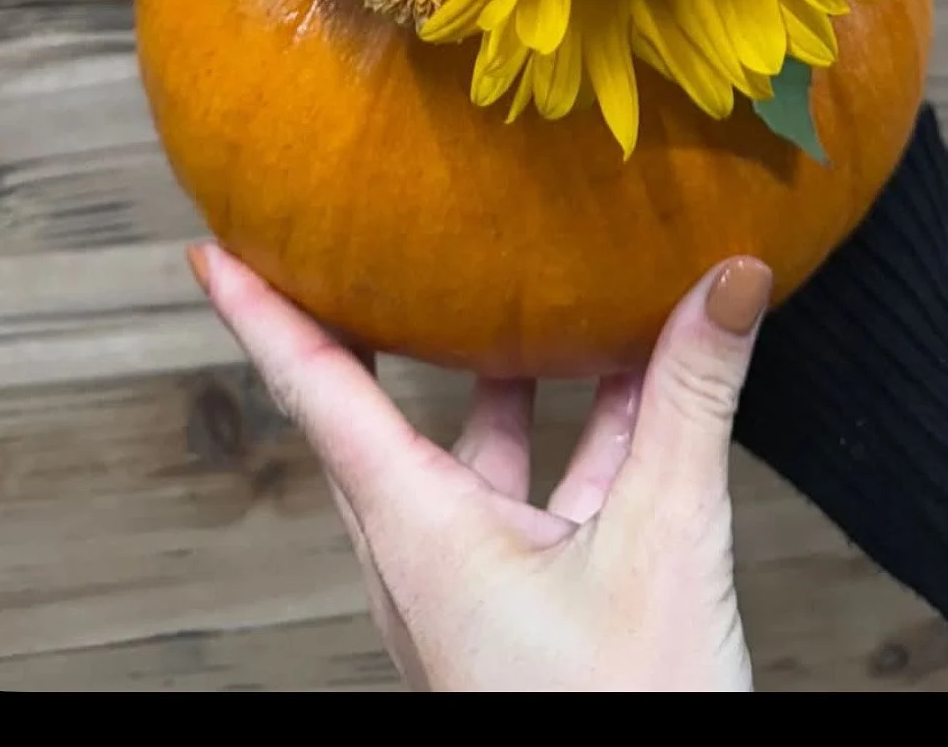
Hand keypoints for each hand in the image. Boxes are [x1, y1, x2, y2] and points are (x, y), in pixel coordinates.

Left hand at [188, 242, 771, 691]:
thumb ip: (693, 400)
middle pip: (374, 412)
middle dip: (365, 327)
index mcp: (419, 532)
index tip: (215, 248)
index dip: (261, 314)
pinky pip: (542, 494)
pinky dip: (584, 435)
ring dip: (506, 373)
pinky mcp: (529, 611)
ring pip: (476, 449)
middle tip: (353, 248)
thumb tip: (732, 279)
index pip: (317, 391)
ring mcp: (476, 586)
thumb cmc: (622, 721)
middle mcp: (427, 553)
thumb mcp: (666, 539)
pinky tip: (641, 385)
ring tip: (529, 284)